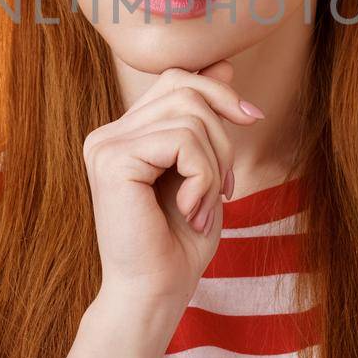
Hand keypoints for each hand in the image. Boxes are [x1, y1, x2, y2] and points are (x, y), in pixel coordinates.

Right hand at [82, 59, 263, 311]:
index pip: (177, 81)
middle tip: (226, 187)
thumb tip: (224, 63)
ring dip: (215, 165)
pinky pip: (183, 141)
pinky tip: (193, 210)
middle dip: (223, 136)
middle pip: (186, 89)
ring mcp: (105, 145)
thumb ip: (206, 120)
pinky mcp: (112, 160)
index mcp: (124, 134)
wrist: (156, 294)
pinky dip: (204, 177)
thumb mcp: (204, 171)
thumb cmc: (180, 244)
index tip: (252, 118)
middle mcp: (107, 134)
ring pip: (190, 116)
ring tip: (206, 206)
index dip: (219, 91)